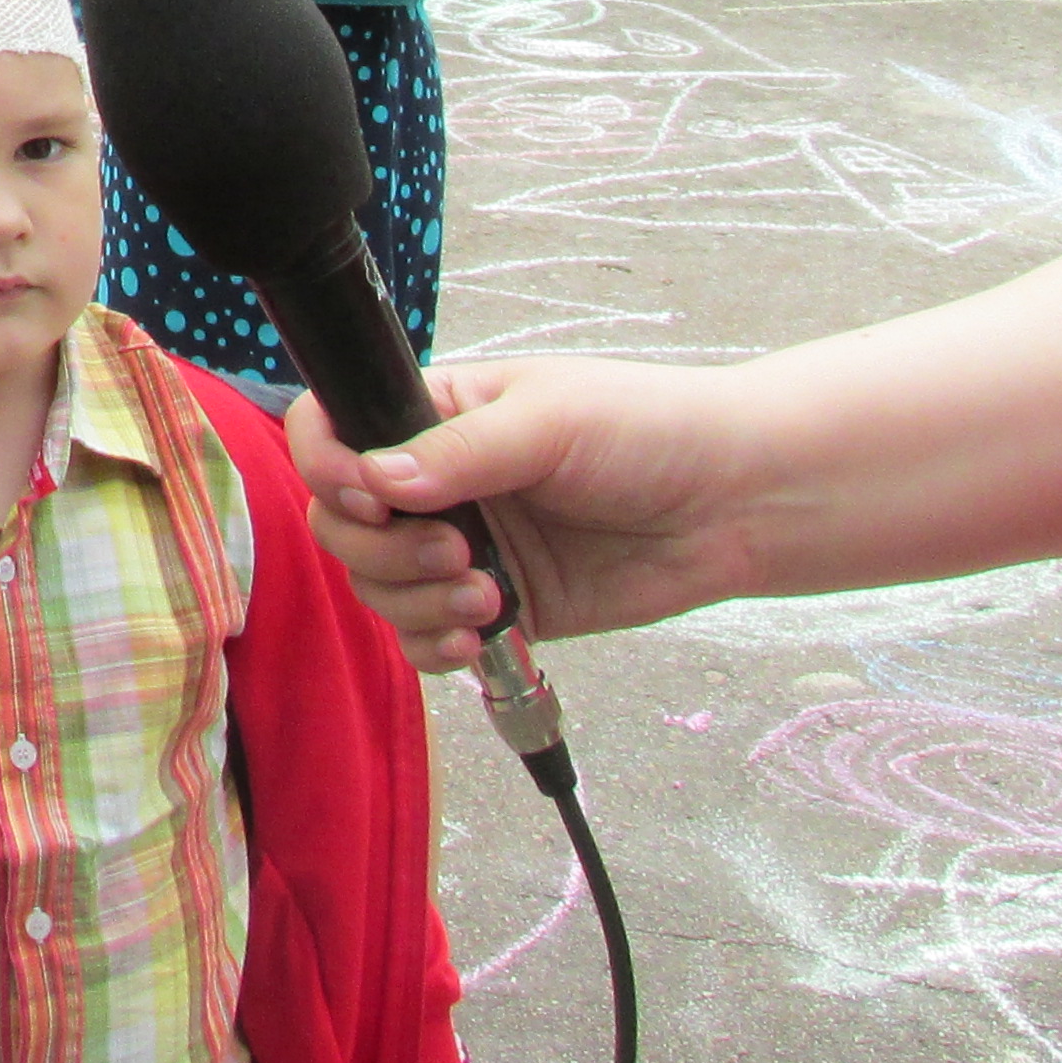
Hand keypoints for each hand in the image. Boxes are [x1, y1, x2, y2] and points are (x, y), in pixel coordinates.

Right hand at [284, 362, 767, 670]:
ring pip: (380, 588)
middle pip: (342, 524)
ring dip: (418, 604)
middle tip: (458, 553)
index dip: (327, 467)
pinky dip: (434, 649)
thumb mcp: (550, 421)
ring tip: (490, 599)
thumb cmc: (649, 430)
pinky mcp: (497, 609)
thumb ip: (459, 452)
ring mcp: (462, 548)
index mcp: (434, 414)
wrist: (735, 504)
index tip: (373, 497)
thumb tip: (375, 478)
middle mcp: (435, 482)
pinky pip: (426, 640)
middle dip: (385, 551)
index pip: (330, 431)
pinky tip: (478, 642)